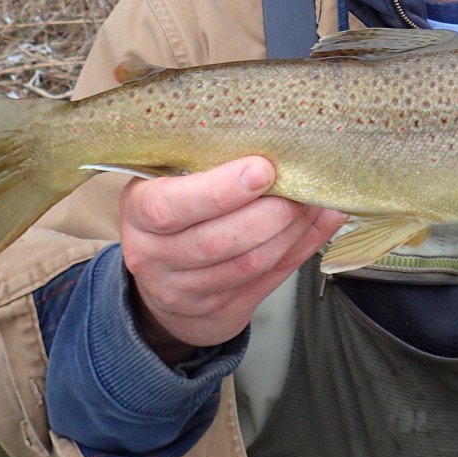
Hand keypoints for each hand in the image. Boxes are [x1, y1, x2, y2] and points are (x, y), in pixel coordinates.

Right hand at [118, 156, 346, 363]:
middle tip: (299, 186)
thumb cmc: (173, 217)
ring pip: (248, 264)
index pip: (171, 206)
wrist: (164, 285)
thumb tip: (274, 145)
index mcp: (139, 213)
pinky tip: (318, 225)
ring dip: (290, 231)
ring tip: (313, 202)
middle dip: (268, 212)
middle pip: (217, 240)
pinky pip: (269, 281)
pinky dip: (301, 250)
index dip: (219, 190)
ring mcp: (185, 291)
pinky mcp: (219, 311)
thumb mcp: (170, 185)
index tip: (262, 169)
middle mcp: (154, 256)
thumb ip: (208, 168)